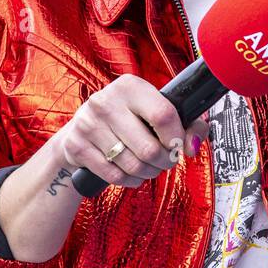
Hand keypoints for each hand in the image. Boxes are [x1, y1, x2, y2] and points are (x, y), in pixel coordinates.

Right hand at [55, 74, 209, 188]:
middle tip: (166, 160)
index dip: (177, 138)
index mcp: (130, 86)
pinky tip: (133, 174)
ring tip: (150, 167)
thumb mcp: (156, 110)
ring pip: (133, 165)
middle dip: (165, 161)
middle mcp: (105, 101)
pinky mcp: (76, 147)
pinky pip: (115, 176)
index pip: (164, 115)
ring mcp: (88, 124)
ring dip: (149, 173)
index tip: (179, 145)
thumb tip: (191, 147)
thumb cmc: (129, 119)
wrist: (81, 129)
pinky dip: (131, 181)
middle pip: (149, 148)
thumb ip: (187, 123)